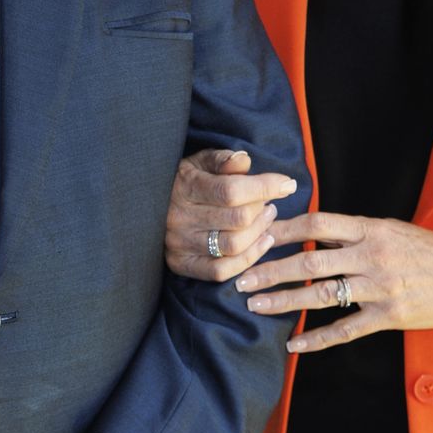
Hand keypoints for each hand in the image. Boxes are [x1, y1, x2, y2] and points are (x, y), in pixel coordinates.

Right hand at [163, 148, 297, 283]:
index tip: (287, 183)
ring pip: (233, 247)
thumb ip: (223, 160)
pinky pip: (220, 271)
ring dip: (260, 233)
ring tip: (267, 219)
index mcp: (185, 186)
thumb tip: (246, 161)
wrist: (144, 204)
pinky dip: (247, 260)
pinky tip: (261, 243)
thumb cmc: (182, 180)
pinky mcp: (180, 263)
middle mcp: (179, 217)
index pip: (232, 191)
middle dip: (263, 210)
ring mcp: (179, 243)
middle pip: (237, 220)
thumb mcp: (199, 161)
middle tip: (272, 203)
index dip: (265, 187)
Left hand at [236, 211, 432, 351]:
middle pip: (310, 261)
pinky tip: (294, 343)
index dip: (283, 229)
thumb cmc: (429, 250)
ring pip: (322, 295)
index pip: (317, 224)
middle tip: (240, 278)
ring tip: (255, 305)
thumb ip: (355, 231)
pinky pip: (346, 329)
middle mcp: (372, 256)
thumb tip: (312, 229)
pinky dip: (317, 338)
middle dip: (270, 270)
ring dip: (284, 301)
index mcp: (371, 229)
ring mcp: (380, 288)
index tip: (255, 234)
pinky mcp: (390, 316)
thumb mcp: (391, 229)